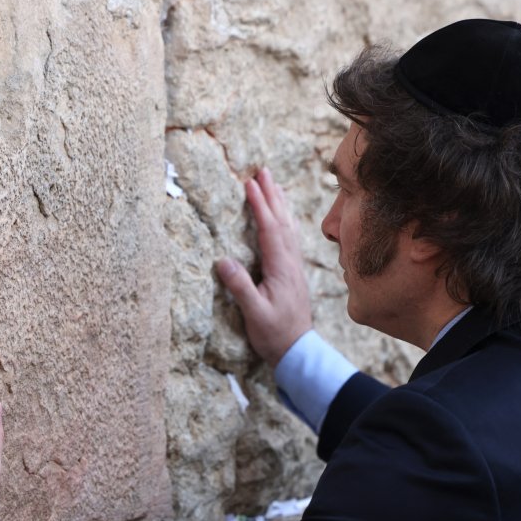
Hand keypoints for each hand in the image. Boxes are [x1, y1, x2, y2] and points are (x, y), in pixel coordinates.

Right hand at [217, 167, 312, 366]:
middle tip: (263, 170)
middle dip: (272, 194)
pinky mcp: (293, 272)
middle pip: (282, 221)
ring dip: (280, 203)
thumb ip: (241, 288)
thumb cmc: (274, 334)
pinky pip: (290, 237)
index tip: (249, 183)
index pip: (269, 229)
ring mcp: (294, 267)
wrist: (298, 350)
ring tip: (273, 183)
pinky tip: (283, 216)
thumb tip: (223, 261)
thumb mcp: (255, 314)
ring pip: (288, 227)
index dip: (259, 205)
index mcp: (280, 268)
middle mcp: (290, 262)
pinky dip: (285, 220)